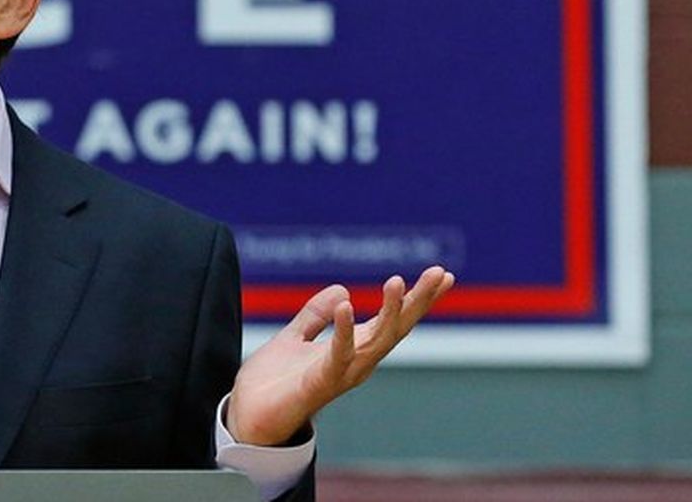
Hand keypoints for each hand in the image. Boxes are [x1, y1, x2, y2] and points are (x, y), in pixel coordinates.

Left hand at [227, 266, 454, 446]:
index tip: (442, 274)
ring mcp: (341, 373)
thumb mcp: (294, 338)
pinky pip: (336, 355)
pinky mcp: (319, 382)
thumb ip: (316, 316)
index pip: (392, 319)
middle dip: (419, 301)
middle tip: (440, 273)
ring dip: (388, 311)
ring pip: (376, 341)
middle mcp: (356, 362)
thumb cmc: (274, 383)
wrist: (249, 417)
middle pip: (395, 328)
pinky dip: (342, 330)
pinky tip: (347, 305)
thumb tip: (343, 291)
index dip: (416, 298)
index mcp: (353, 349)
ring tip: (396, 281)